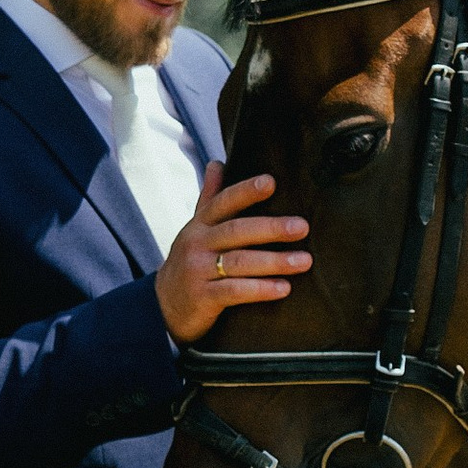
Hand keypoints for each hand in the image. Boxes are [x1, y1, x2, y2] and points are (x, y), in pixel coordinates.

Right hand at [156, 164, 310, 346]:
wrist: (163, 305)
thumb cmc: (191, 261)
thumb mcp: (196, 229)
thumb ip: (209, 198)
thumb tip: (217, 162)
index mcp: (199, 224)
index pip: (223, 202)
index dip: (246, 191)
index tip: (271, 182)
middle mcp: (197, 243)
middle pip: (236, 231)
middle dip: (271, 228)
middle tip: (302, 226)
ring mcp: (198, 271)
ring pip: (239, 262)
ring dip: (274, 261)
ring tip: (304, 260)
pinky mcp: (202, 298)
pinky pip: (235, 292)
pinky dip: (261, 290)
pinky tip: (284, 288)